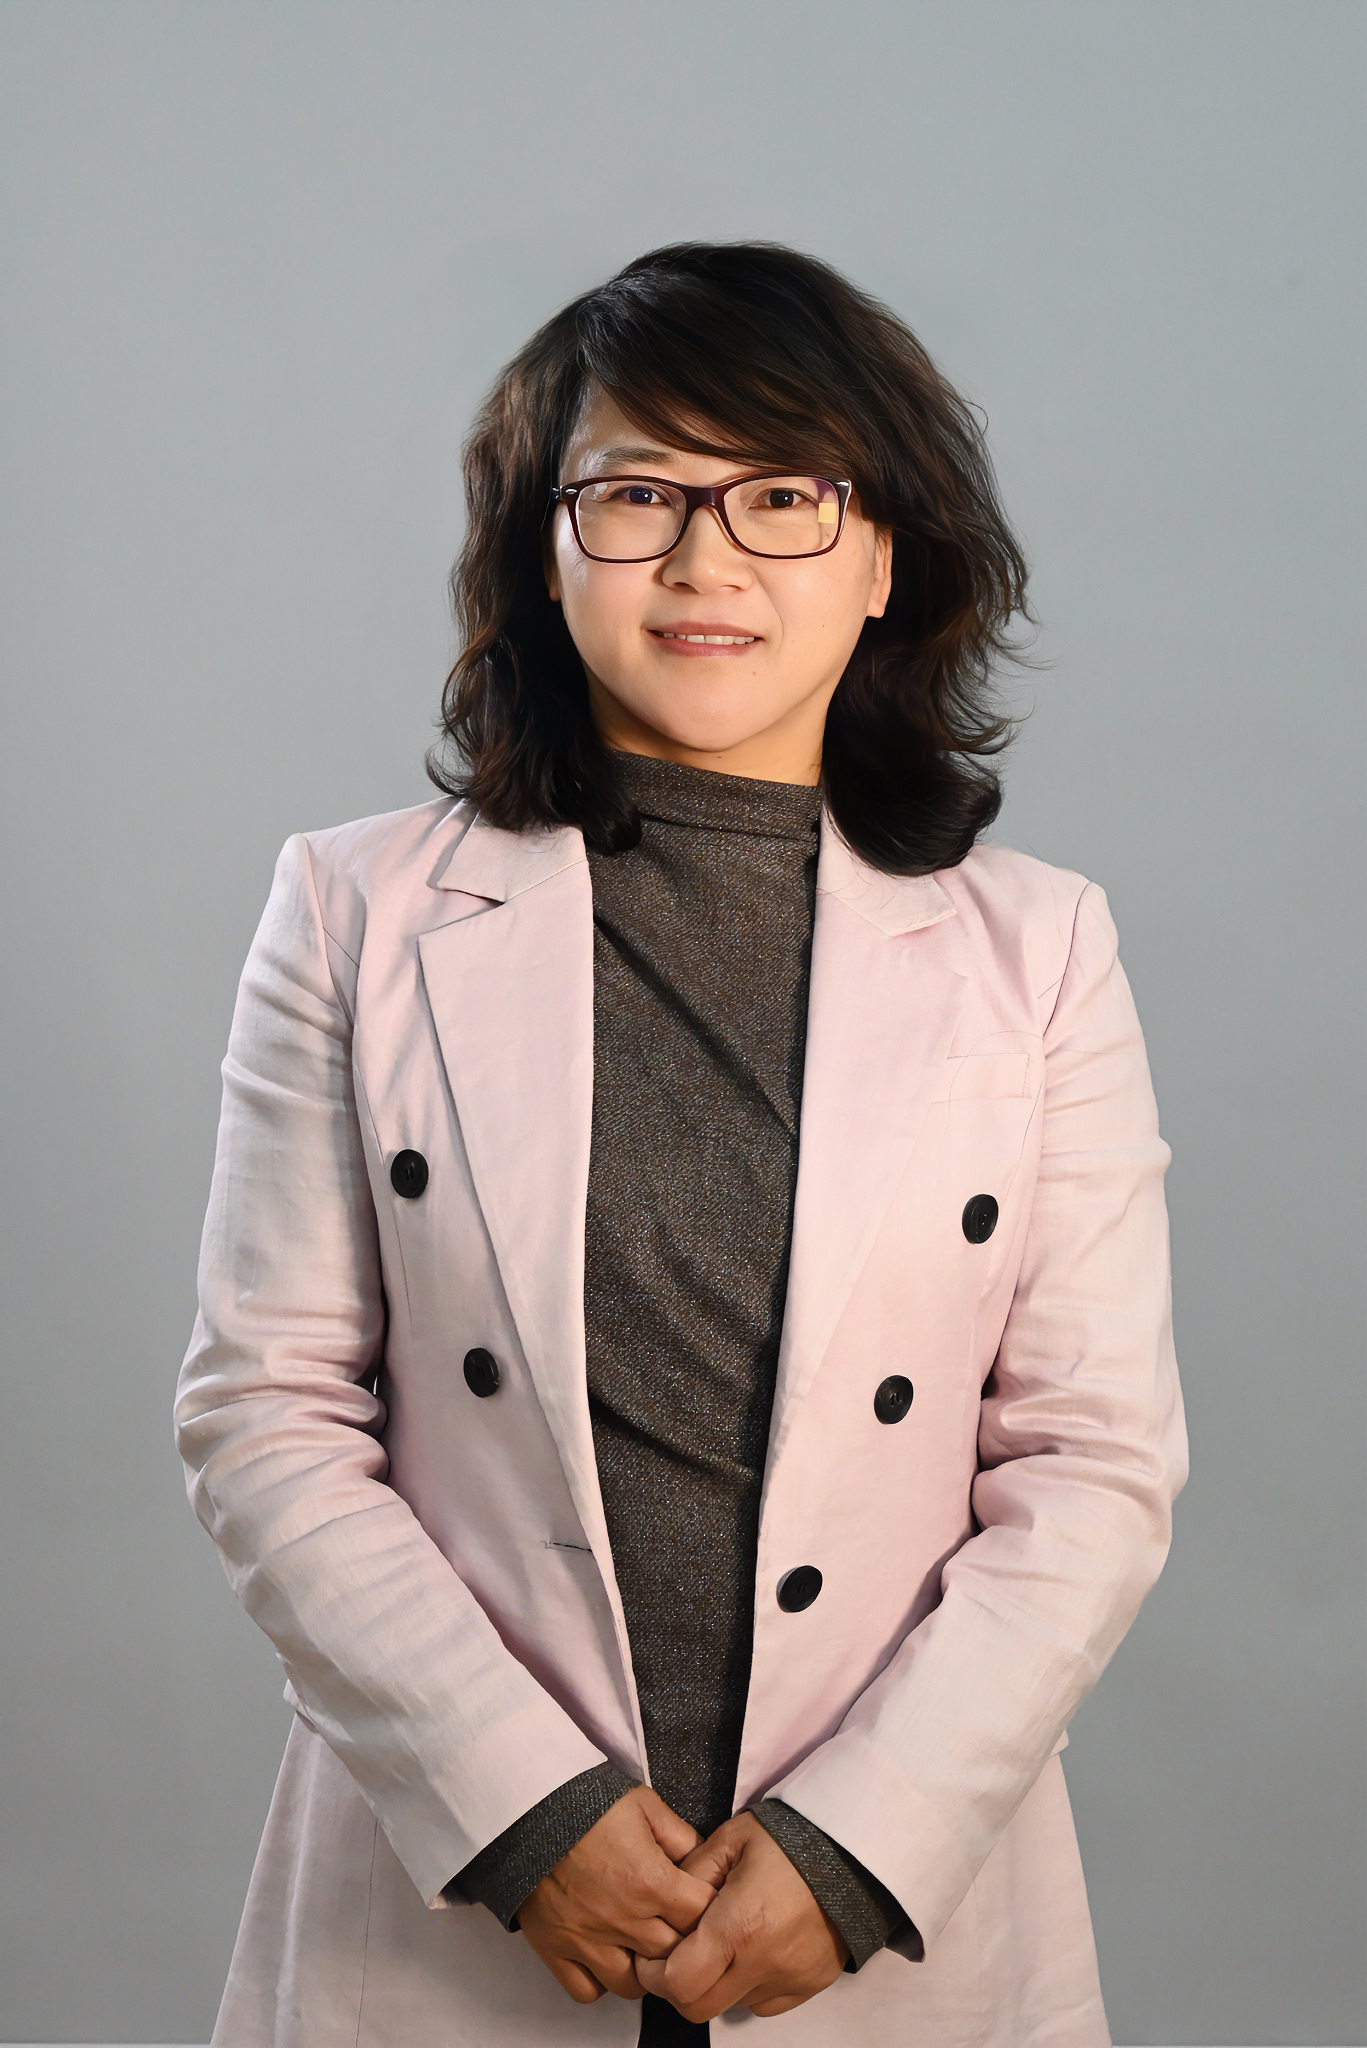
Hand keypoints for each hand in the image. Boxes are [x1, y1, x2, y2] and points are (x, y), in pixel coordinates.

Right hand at [517, 1785, 717, 2004]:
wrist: (529, 1808)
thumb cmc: (587, 1804)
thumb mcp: (645, 1805)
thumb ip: (681, 1837)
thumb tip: (704, 1862)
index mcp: (650, 1881)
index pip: (701, 1917)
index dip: (708, 1910)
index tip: (701, 1903)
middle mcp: (623, 1919)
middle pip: (672, 1955)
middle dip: (681, 1941)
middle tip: (675, 1926)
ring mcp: (588, 1940)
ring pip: (633, 1984)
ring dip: (643, 1968)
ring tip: (641, 1946)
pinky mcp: (556, 1949)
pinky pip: (587, 1990)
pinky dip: (600, 1982)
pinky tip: (606, 1956)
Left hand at [635, 1810, 848, 2019]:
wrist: (852, 1849)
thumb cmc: (789, 1839)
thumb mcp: (729, 1839)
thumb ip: (690, 1873)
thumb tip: (667, 1903)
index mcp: (738, 1925)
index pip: (679, 1983)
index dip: (655, 1975)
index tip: (652, 1956)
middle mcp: (765, 1962)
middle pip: (699, 2008)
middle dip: (680, 1987)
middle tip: (679, 1955)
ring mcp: (791, 1979)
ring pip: (732, 2005)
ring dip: (718, 1983)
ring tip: (725, 1942)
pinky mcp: (811, 1985)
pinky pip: (765, 2003)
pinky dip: (751, 1985)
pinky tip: (756, 1947)